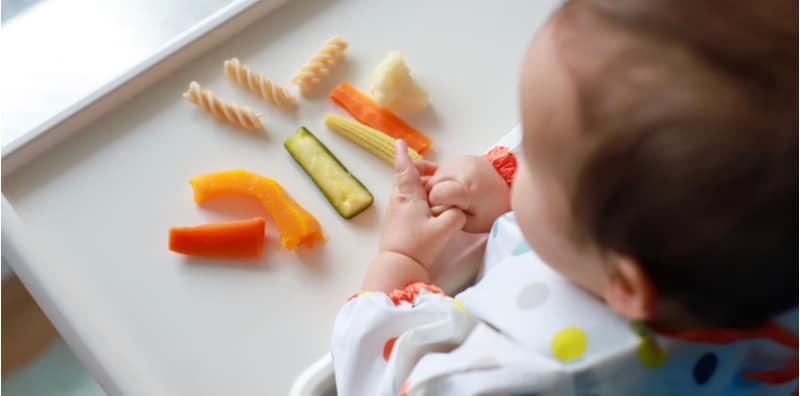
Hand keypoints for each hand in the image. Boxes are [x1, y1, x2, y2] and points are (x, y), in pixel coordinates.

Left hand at [363, 140, 465, 290]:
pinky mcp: (396, 223)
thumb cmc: (418, 246)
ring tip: (435, 189)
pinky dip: (417, 198)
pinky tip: (429, 207)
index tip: (399, 142)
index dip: (403, 155)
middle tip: (434, 170)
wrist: (397, 266)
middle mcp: (398, 200)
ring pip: (406, 191)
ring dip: (418, 185)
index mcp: (408, 195)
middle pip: (405, 178)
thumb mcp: (445, 228)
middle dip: (417, 170)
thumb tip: (458, 210)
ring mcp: (395, 212)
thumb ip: (456, 215)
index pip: (405, 169)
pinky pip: (406, 202)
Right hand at [427, 155, 510, 232]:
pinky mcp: (463, 157)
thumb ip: (448, 216)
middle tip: (450, 203)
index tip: (445, 208)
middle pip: (432, 182)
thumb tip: (433, 207)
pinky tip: (456, 186)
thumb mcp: (470, 223)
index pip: (435, 194)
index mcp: (467, 188)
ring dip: (439, 185)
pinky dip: (445, 178)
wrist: (510, 192)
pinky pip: (444, 168)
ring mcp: (463, 161)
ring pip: (436, 174)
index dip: (436, 204)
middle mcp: (463, 170)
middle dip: (436, 194)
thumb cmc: (492, 211)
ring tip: (454, 194)